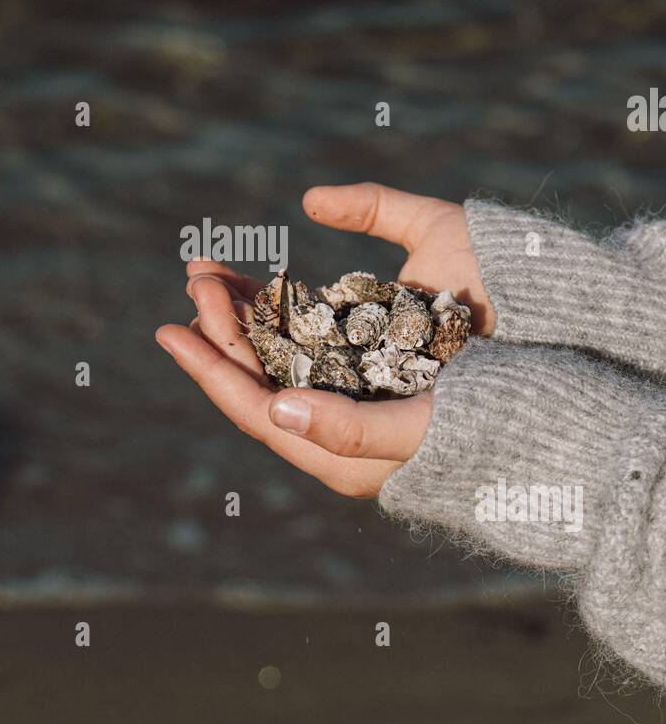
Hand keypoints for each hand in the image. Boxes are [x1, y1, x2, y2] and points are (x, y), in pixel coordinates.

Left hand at [155, 183, 490, 497]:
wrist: (555, 396)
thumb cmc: (493, 421)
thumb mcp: (423, 431)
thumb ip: (350, 432)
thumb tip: (275, 413)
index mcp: (339, 454)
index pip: (254, 409)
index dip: (208, 369)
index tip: (169, 327)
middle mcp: (336, 428)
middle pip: (258, 378)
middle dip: (222, 325)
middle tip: (198, 272)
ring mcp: (351, 396)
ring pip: (278, 355)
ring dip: (245, 312)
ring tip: (215, 270)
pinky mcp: (369, 366)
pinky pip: (306, 341)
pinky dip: (279, 310)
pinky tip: (261, 286)